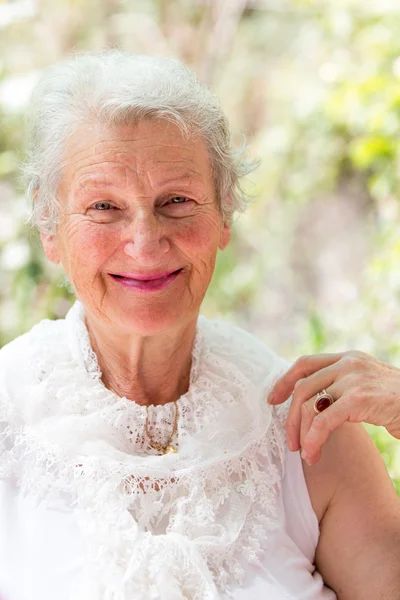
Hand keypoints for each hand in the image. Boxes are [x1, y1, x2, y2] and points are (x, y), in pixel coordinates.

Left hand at [267, 351, 399, 464]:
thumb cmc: (398, 403)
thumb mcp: (367, 388)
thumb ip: (343, 388)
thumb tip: (314, 404)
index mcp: (348, 358)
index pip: (305, 362)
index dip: (285, 380)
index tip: (272, 399)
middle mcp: (348, 363)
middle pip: (302, 383)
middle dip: (290, 414)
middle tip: (289, 439)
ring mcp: (353, 378)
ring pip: (309, 401)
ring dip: (300, 430)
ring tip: (302, 452)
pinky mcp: (359, 397)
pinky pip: (324, 418)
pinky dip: (313, 438)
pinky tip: (313, 453)